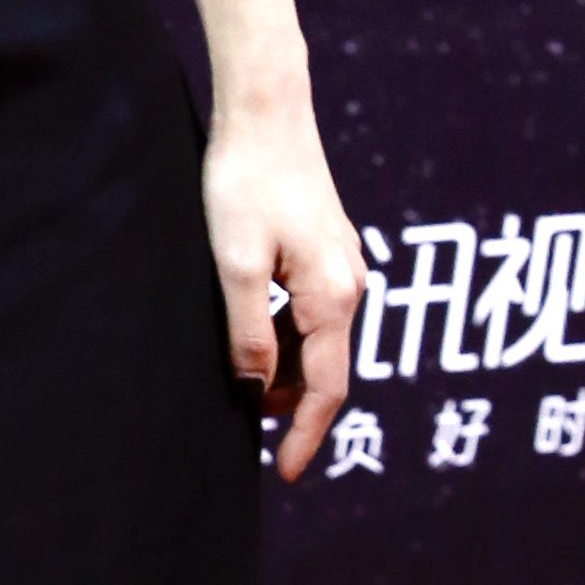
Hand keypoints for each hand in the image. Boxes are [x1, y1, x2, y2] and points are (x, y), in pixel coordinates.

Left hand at [200, 93, 367, 481]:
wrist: (265, 110)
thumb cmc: (244, 181)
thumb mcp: (234, 264)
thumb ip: (247, 332)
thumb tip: (254, 389)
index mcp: (332, 297)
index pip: (326, 389)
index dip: (305, 436)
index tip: (287, 474)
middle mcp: (350, 284)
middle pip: (325, 368)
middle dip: (290, 406)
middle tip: (245, 429)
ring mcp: (342, 264)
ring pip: (316, 340)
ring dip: (284, 369)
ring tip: (240, 383)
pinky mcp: (326, 247)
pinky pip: (312, 311)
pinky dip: (285, 336)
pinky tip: (251, 332)